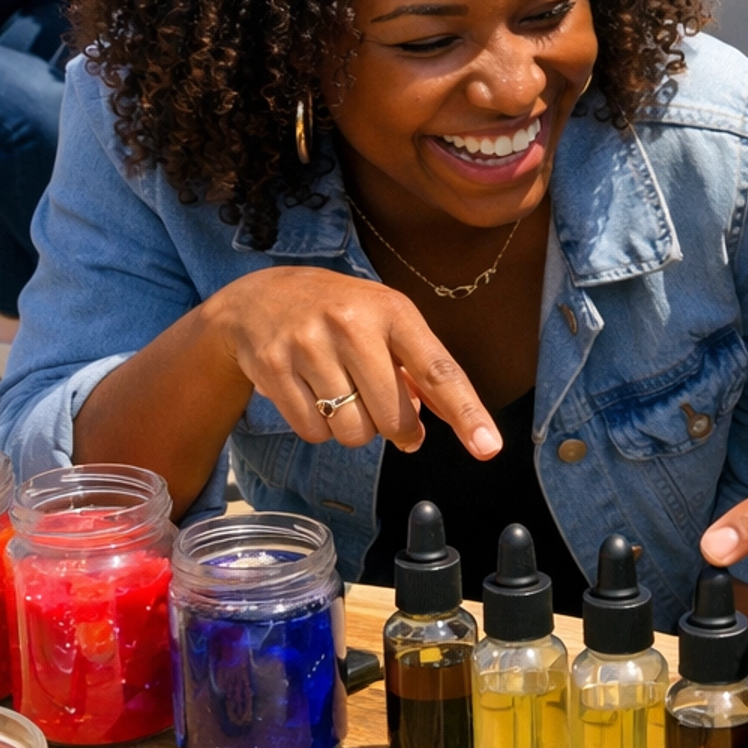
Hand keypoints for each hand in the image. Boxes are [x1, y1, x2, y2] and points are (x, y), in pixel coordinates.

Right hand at [202, 267, 503, 460]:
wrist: (258, 299)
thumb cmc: (338, 315)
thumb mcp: (385, 323)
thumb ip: (418, 369)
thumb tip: (441, 422)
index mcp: (391, 311)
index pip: (437, 370)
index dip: (466, 412)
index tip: (488, 448)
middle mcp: (351, 324)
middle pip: (393, 418)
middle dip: (394, 428)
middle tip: (379, 406)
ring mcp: (308, 345)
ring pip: (352, 433)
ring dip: (353, 428)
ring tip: (339, 392)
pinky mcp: (272, 368)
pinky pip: (313, 432)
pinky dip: (318, 427)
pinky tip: (309, 393)